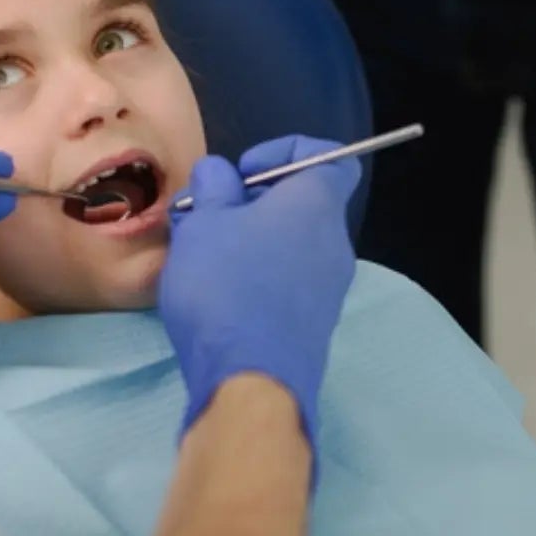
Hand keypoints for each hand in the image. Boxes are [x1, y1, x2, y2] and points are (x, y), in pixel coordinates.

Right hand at [159, 135, 360, 448]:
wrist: (251, 384)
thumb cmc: (227, 285)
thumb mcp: (204, 221)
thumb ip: (213, 186)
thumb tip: (221, 173)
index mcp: (317, 204)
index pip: (329, 157)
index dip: (286, 152)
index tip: (243, 171)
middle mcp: (335, 242)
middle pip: (301, 203)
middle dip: (252, 202)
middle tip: (207, 216)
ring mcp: (329, 288)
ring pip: (290, 244)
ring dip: (248, 240)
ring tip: (200, 255)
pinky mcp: (313, 326)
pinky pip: (288, 282)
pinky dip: (257, 275)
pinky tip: (216, 294)